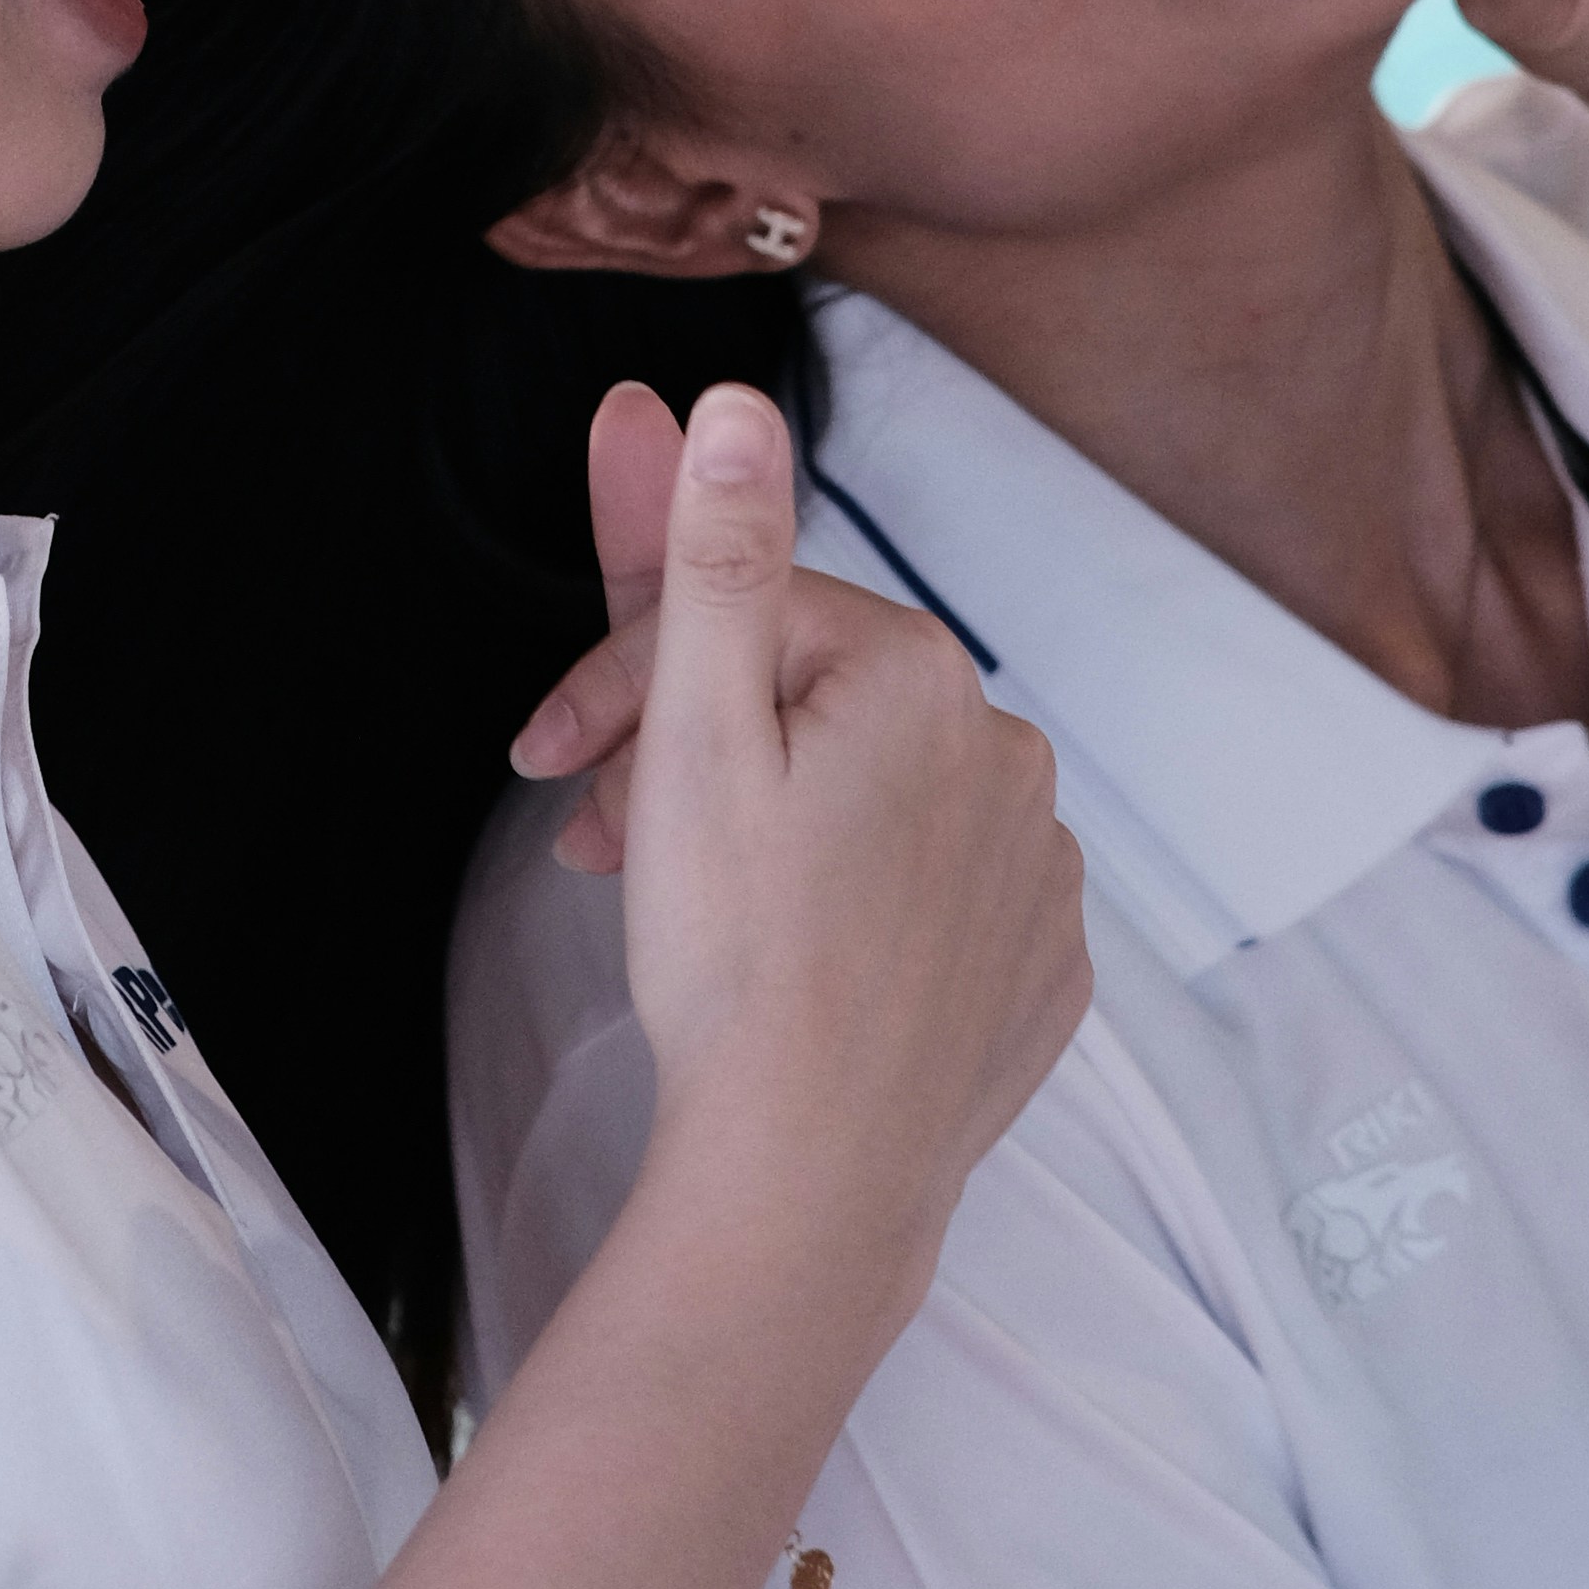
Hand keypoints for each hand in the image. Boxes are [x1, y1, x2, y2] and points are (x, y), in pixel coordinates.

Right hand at [521, 381, 1087, 1304]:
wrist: (812, 1186)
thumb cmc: (738, 962)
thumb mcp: (694, 734)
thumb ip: (714, 555)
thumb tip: (730, 402)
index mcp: (919, 675)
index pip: (740, 620)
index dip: (624, 679)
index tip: (546, 763)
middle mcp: (1008, 752)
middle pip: (804, 707)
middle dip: (684, 754)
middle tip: (595, 842)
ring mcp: (1037, 870)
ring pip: (866, 801)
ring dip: (767, 828)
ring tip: (686, 914)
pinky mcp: (1042, 969)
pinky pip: (931, 896)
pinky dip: (854, 908)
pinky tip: (793, 963)